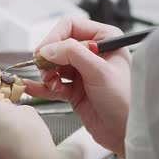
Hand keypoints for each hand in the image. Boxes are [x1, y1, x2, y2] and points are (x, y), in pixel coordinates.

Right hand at [25, 17, 130, 157]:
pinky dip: (41, 86)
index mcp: (104, 39)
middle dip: (48, 59)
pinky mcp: (74, 90)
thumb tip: (47, 49)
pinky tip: (30, 88)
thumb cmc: (125, 100)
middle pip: (58, 46)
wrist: (127, 132)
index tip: (43, 52)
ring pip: (53, 65)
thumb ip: (73, 54)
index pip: (70, 26)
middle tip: (45, 71)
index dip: (54, 37)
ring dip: (46, 74)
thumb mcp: (100, 72)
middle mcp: (92, 53)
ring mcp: (82, 72)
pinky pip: (52, 84)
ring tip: (51, 84)